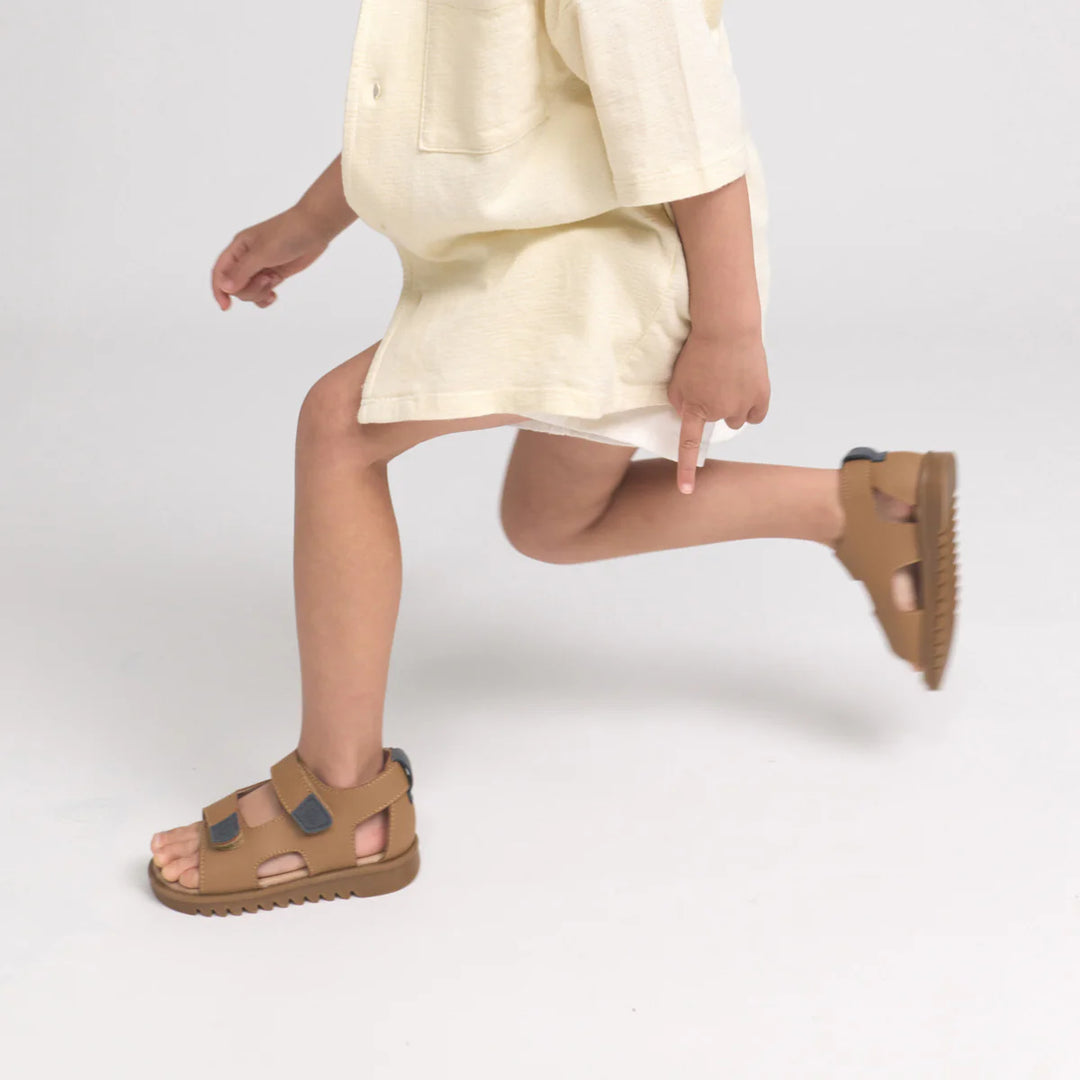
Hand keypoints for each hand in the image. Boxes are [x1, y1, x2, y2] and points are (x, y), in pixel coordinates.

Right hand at [210, 205, 332, 311]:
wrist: (314, 228)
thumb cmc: (287, 234)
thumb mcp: (262, 253)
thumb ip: (243, 272)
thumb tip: (225, 287)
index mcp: (238, 248)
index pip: (220, 272)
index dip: (219, 290)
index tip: (226, 307)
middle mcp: (246, 259)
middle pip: (235, 286)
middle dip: (249, 290)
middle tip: (267, 280)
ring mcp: (261, 267)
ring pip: (249, 291)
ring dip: (259, 293)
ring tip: (274, 280)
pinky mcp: (275, 274)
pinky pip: (263, 292)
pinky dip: (266, 297)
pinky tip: (274, 296)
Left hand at [667, 325, 769, 493]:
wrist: (726, 325)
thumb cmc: (697, 349)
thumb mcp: (676, 379)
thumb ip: (680, 402)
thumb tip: (690, 416)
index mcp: (696, 409)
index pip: (689, 446)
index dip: (687, 471)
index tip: (686, 492)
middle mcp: (721, 412)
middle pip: (718, 421)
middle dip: (714, 406)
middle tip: (712, 379)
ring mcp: (744, 404)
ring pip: (738, 418)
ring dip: (734, 405)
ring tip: (729, 378)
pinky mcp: (762, 394)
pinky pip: (756, 413)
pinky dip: (752, 405)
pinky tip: (746, 387)